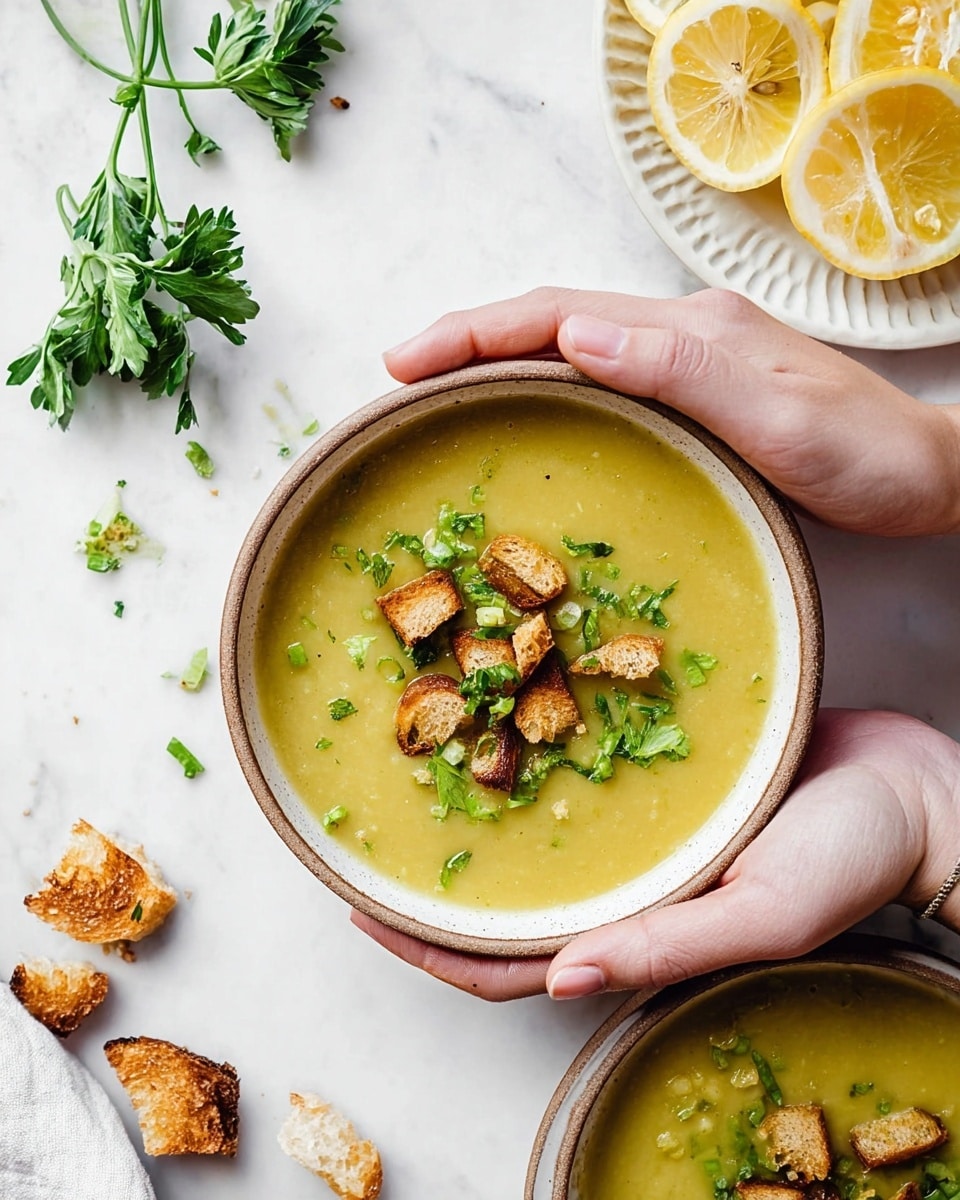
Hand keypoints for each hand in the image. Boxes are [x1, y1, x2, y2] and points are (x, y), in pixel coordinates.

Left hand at [351, 708, 959, 1000]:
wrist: (914, 786)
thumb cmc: (852, 858)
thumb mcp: (765, 913)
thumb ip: (667, 945)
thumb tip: (557, 981)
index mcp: (636, 934)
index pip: (507, 965)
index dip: (429, 948)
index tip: (358, 908)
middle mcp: (623, 888)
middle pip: (501, 902)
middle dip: (428, 885)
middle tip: (361, 839)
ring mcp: (637, 835)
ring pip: (531, 840)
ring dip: (470, 817)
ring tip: (412, 773)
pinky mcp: (659, 780)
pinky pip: (575, 777)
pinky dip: (529, 759)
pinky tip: (498, 719)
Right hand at [383, 288, 959, 537]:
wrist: (929, 475)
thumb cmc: (866, 456)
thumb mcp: (783, 418)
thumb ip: (686, 372)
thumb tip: (578, 332)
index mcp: (690, 329)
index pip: (558, 313)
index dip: (475, 333)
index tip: (404, 363)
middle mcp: (679, 333)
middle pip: (549, 320)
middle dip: (466, 343)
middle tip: (395, 381)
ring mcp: (684, 363)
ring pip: (567, 348)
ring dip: (495, 364)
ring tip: (432, 397)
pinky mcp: (691, 397)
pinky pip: (596, 382)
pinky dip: (540, 391)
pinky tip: (518, 421)